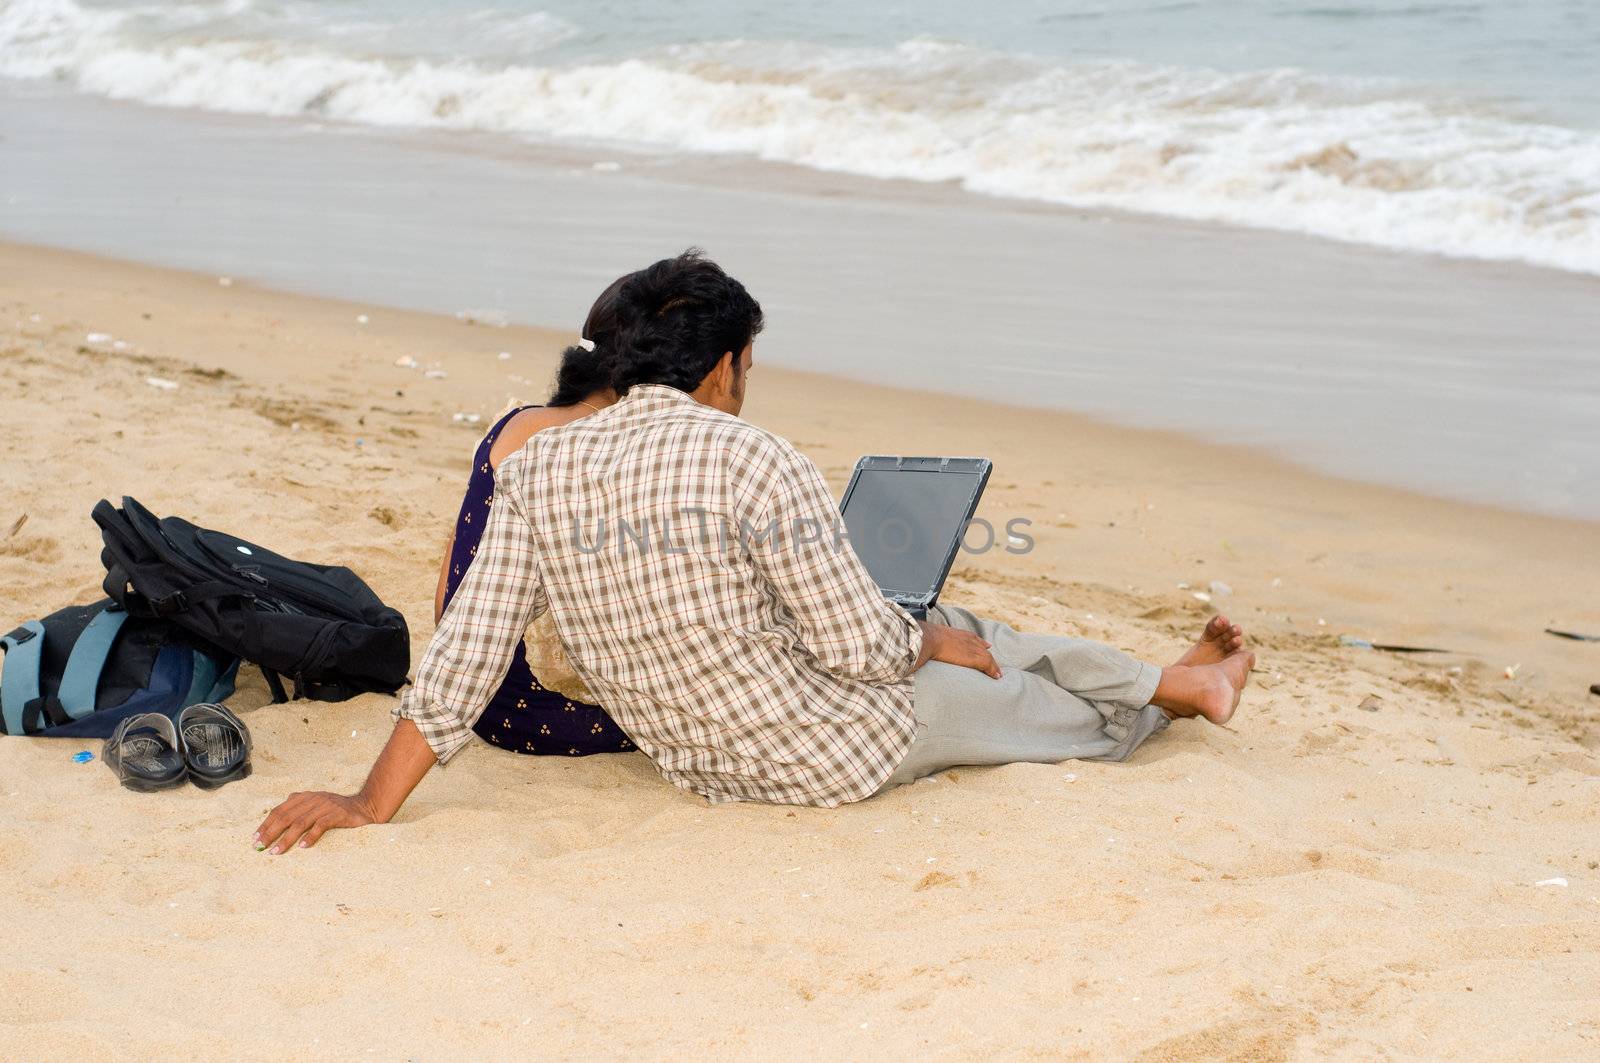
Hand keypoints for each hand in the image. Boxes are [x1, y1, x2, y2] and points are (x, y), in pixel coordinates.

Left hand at [254, 791, 376, 853]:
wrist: (366, 807)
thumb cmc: (337, 811)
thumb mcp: (316, 806)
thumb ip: (298, 808)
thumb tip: (276, 818)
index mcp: (304, 797)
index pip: (280, 810)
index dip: (266, 824)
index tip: (255, 839)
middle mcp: (313, 799)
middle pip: (286, 816)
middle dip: (271, 833)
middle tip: (260, 847)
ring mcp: (325, 806)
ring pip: (300, 822)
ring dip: (286, 838)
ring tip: (276, 851)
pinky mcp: (338, 814)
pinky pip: (321, 825)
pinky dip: (310, 836)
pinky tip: (303, 847)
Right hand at [921, 622, 1001, 678]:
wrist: (928, 639)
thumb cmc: (925, 638)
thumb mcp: (931, 635)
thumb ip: (932, 639)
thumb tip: (921, 643)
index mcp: (959, 634)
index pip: (974, 638)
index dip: (981, 643)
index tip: (987, 646)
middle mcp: (968, 640)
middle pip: (983, 649)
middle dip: (989, 656)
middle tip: (994, 664)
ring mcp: (972, 648)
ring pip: (988, 658)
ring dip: (994, 666)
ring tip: (998, 674)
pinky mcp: (974, 658)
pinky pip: (988, 664)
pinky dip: (993, 670)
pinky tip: (997, 676)